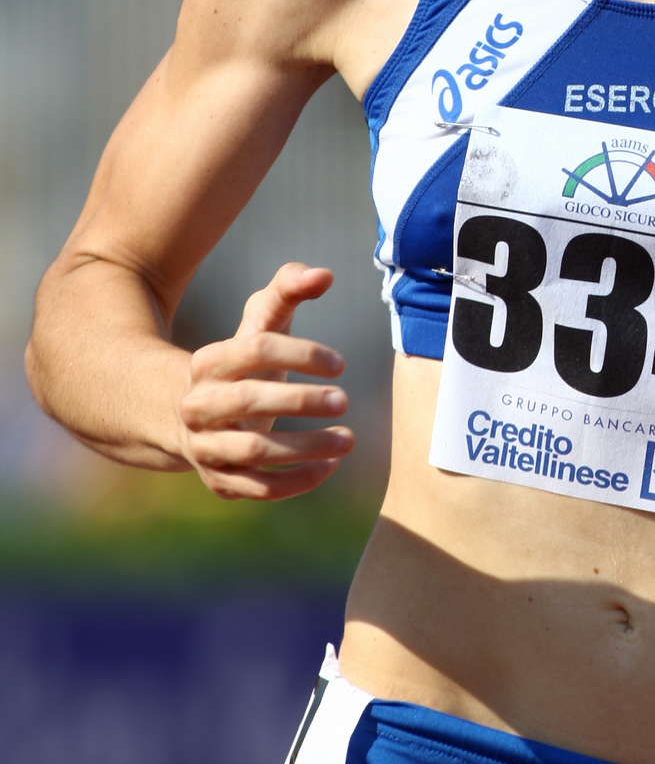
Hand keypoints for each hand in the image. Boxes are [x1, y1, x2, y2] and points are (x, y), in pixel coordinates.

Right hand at [177, 262, 353, 499]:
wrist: (195, 418)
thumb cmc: (244, 364)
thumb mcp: (260, 325)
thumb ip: (287, 289)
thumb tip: (323, 274)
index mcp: (207, 362)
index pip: (254, 350)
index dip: (301, 353)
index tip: (341, 364)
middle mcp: (198, 406)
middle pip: (248, 401)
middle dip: (300, 401)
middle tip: (343, 399)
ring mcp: (205, 447)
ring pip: (254, 451)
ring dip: (306, 447)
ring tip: (349, 438)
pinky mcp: (220, 482)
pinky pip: (259, 488)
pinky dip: (298, 481)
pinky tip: (331, 464)